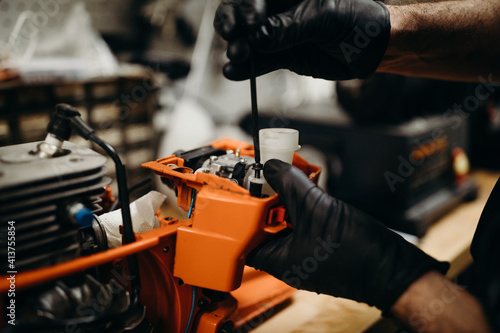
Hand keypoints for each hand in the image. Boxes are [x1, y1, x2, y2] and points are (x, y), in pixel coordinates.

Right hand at [214, 0, 390, 80]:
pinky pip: (261, 61)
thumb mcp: (323, 17)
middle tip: (233, 40)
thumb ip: (288, 28)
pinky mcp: (284, 56)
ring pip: (249, 40)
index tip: (247, 23)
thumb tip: (257, 39)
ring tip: (235, 58)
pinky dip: (247, 68)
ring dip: (239, 50)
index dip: (244, 8)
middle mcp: (278, 10)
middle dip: (233, 26)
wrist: (372, 46)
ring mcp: (279, 34)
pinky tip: (233, 72)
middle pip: (243, 15)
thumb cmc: (355, 18)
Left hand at [247, 159, 448, 311]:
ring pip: (285, 220)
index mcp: (279, 260)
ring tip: (288, 176)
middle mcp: (289, 258)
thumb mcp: (316, 209)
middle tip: (268, 175)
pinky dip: (302, 202)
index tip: (245, 188)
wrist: (392, 265)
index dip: (242, 212)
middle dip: (266, 198)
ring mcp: (305, 251)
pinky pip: (303, 220)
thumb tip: (272, 166)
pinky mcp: (320, 242)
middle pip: (265, 224)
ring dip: (286, 197)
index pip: (245, 236)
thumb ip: (290, 185)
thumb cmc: (357, 253)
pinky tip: (307, 185)